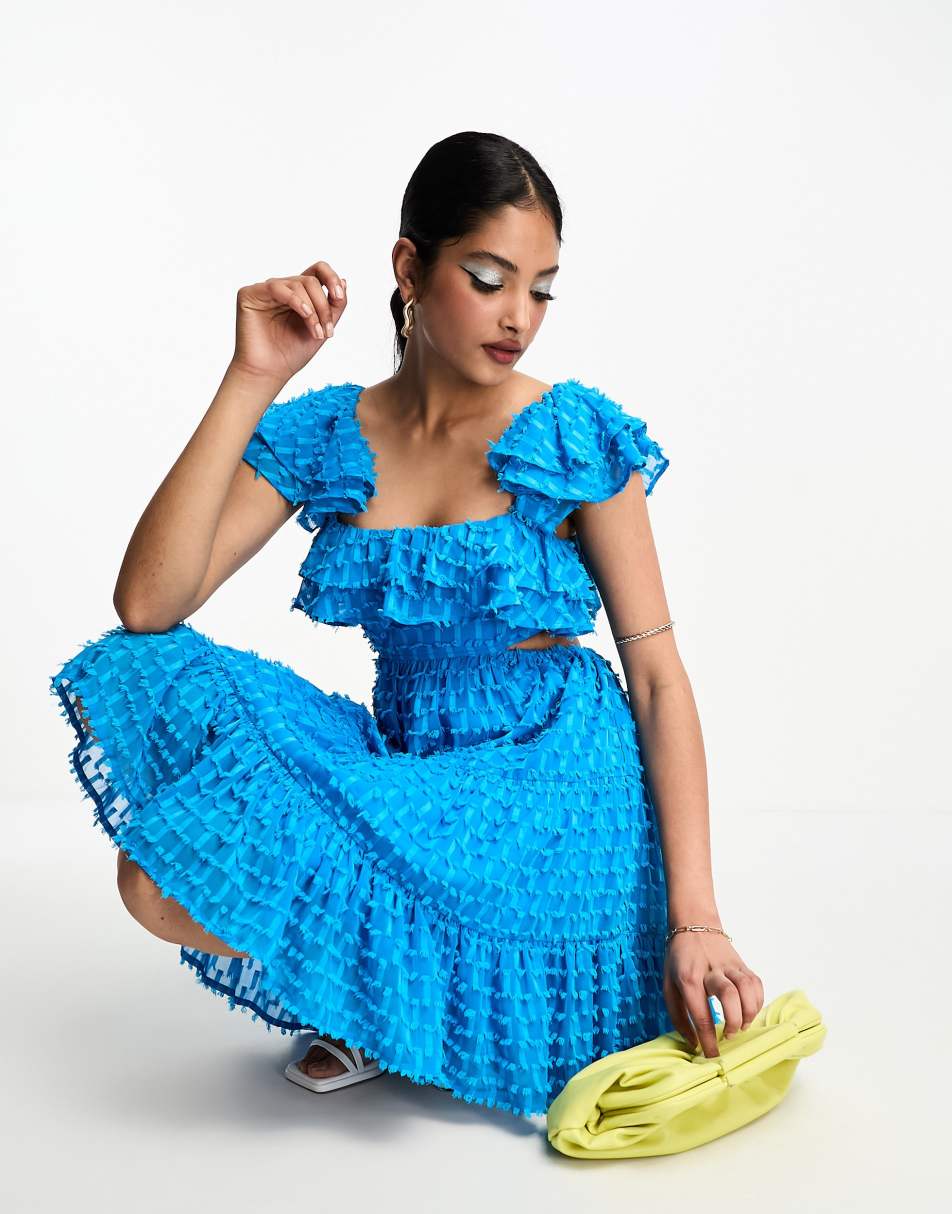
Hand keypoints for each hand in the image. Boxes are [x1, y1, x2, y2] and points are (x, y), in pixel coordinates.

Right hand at [230, 260, 347, 383]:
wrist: (269, 373)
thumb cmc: (292, 354)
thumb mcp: (323, 328)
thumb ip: (335, 306)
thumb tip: (344, 280)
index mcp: (298, 295)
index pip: (317, 271)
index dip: (331, 277)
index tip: (339, 297)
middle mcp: (282, 290)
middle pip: (311, 280)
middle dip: (324, 306)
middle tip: (327, 331)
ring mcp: (266, 291)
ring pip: (298, 284)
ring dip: (313, 309)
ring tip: (316, 333)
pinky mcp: (249, 294)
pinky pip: (278, 287)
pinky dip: (296, 301)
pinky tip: (305, 315)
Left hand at [662, 927, 764, 1057]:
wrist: (694, 923)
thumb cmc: (679, 958)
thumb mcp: (668, 985)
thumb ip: (678, 1016)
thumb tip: (693, 1043)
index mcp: (688, 978)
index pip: (701, 1014)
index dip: (708, 1040)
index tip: (711, 1057)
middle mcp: (710, 971)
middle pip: (729, 996)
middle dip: (733, 1022)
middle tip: (729, 1035)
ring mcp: (729, 965)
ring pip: (747, 989)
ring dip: (748, 1013)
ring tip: (742, 1026)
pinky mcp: (742, 963)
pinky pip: (756, 983)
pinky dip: (757, 1001)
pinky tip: (749, 1011)